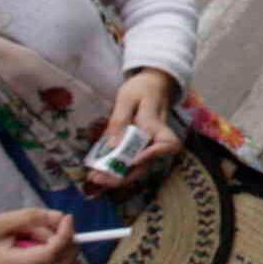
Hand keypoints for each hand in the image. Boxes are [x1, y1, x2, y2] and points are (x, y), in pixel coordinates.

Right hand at [0, 208, 75, 263]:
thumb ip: (30, 218)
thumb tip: (59, 217)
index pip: (49, 255)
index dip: (64, 236)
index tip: (67, 217)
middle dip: (69, 245)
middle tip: (64, 223)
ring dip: (58, 244)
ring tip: (37, 226)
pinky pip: (46, 263)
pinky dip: (50, 248)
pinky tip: (35, 233)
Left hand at [89, 69, 182, 189]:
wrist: (153, 84)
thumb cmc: (142, 88)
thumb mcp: (127, 98)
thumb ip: (120, 121)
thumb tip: (112, 147)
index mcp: (157, 125)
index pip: (167, 145)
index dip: (153, 155)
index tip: (134, 160)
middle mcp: (156, 140)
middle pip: (147, 165)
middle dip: (123, 177)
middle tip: (98, 179)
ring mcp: (149, 146)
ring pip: (138, 168)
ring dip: (116, 176)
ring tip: (94, 177)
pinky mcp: (140, 148)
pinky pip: (131, 163)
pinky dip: (116, 169)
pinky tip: (99, 170)